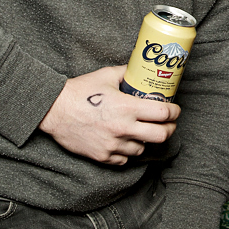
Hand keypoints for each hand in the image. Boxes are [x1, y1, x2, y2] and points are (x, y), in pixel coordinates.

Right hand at [39, 66, 179, 164]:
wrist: (53, 110)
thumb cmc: (79, 91)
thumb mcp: (105, 75)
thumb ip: (126, 72)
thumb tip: (138, 68)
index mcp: (127, 107)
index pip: (163, 113)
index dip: (174, 112)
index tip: (175, 110)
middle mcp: (123, 128)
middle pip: (161, 135)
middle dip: (169, 128)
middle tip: (168, 124)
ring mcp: (113, 144)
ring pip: (143, 149)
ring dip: (146, 140)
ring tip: (143, 132)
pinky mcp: (103, 156)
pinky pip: (125, 159)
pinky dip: (128, 152)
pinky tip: (126, 142)